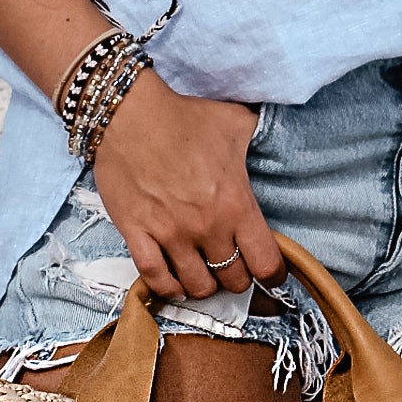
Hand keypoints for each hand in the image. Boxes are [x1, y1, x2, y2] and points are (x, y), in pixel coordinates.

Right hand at [90, 69, 285, 302]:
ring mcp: (170, 234)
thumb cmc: (184, 117)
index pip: (266, 264)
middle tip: (232, 266)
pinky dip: (167, 288)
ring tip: (204, 274)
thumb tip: (270, 136)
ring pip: (197, 287)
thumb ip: (259, 136)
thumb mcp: (236, 121)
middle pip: (233, 280)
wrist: (128, 113)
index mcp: (236, 204)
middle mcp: (207, 227)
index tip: (270, 274)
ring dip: (204, 285)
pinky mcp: (137, 234)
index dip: (273, 275)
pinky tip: (174, 283)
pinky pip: (155, 279)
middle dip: (237, 277)